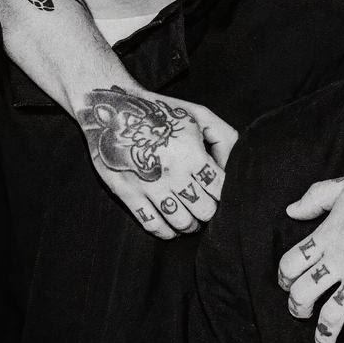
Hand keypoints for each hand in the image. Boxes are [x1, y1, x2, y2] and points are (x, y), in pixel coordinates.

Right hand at [77, 88, 235, 238]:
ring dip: (190, 225)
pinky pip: (152, 225)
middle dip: (208, 212)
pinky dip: (165, 232)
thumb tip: (230, 167)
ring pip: (181, 222)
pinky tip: (170, 226)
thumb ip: (224, 138)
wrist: (112, 110)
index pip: (220, 190)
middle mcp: (173, 173)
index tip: (216, 193)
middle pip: (204, 210)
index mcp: (192, 153)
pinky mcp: (128, 194)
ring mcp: (149, 186)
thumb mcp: (197, 115)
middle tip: (204, 208)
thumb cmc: (161, 113)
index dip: (223, 194)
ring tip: (190, 219)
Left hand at [276, 151, 343, 342]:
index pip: (293, 263)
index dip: (285, 277)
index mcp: (329, 235)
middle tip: (301, 313)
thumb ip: (317, 197)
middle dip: (298, 307)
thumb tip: (292, 210)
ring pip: (332, 315)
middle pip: (305, 292)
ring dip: (324, 333)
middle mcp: (341, 260)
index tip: (287, 285)